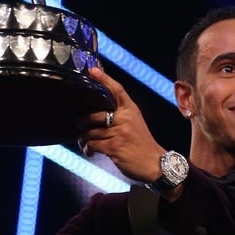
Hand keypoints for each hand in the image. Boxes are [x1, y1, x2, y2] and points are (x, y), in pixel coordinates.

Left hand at [76, 67, 165, 182]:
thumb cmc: (142, 144)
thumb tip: (99, 113)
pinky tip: (90, 151)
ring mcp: (119, 132)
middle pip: (94, 114)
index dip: (104, 79)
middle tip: (80, 125)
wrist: (155, 164)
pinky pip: (92, 144)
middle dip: (82, 121)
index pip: (117, 90)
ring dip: (83, 139)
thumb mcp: (135, 123)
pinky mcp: (114, 146)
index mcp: (131, 110)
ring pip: (90, 131)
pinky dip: (87, 148)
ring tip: (85, 143)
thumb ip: (121, 115)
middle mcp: (125, 119)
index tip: (92, 70)